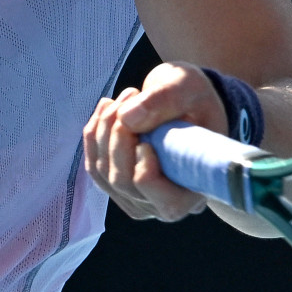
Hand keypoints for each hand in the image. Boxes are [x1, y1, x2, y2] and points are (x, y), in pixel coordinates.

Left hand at [82, 61, 230, 222]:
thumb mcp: (188, 87)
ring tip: (127, 96)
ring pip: (105, 173)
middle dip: (119, 137)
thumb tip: (126, 119)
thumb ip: (164, 100)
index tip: (145, 141)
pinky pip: (95, 167)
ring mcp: (139, 198)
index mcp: (197, 189)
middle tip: (132, 96)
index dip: (148, 174)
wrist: (185, 103)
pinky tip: (106, 109)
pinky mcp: (118, 185)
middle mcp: (167, 202)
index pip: (169, 204)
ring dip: (105, 129)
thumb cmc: (194, 99)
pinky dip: (94, 135)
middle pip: (125, 183)